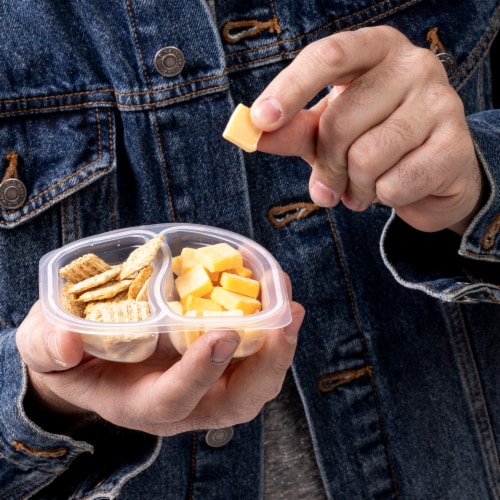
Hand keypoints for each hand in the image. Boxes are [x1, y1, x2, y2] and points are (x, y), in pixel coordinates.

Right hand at [16, 280, 303, 435]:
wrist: (91, 358)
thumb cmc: (72, 354)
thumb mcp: (47, 347)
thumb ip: (50, 346)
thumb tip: (67, 343)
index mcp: (138, 403)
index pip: (175, 400)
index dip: (200, 371)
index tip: (225, 333)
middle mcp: (182, 404)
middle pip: (234, 403)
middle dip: (265, 366)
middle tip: (286, 322)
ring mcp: (205, 388)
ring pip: (254, 386)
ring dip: (279, 350)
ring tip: (292, 307)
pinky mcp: (218, 368)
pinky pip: (254, 361)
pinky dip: (271, 334)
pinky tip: (278, 300)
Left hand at [251, 26, 482, 233]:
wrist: (434, 170)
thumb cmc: (375, 140)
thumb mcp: (329, 130)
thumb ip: (294, 129)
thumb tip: (252, 132)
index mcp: (375, 50)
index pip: (328, 56)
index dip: (290, 89)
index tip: (261, 121)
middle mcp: (413, 65)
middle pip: (340, 121)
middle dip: (327, 165)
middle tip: (332, 181)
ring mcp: (441, 102)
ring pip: (366, 158)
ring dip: (355, 186)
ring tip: (364, 186)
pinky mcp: (457, 145)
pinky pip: (394, 185)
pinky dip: (382, 198)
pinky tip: (391, 190)